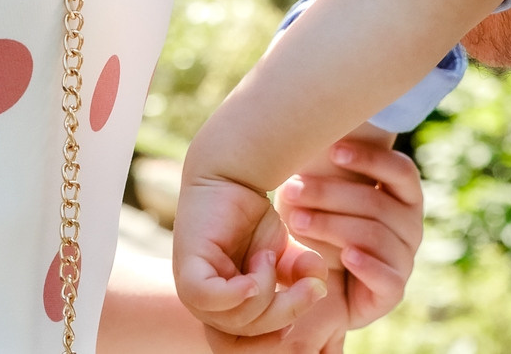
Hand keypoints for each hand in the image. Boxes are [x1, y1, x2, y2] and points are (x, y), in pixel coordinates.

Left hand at [173, 172, 328, 336]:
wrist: (231, 173)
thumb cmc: (253, 216)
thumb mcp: (283, 253)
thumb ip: (301, 277)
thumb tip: (321, 290)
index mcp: (226, 310)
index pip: (248, 345)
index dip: (280, 333)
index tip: (309, 301)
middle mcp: (206, 306)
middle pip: (249, 332)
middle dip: (288, 310)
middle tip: (312, 285)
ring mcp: (193, 289)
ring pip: (235, 318)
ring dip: (266, 290)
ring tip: (269, 256)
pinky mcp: (189, 268)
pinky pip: (209, 297)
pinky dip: (238, 292)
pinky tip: (260, 267)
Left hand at [274, 128, 423, 328]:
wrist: (320, 289)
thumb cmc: (321, 229)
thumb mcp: (324, 195)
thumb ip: (330, 165)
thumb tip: (314, 116)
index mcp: (404, 197)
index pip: (401, 171)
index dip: (372, 159)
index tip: (334, 151)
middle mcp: (411, 226)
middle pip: (377, 204)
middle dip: (331, 195)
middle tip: (290, 191)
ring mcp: (404, 260)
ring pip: (374, 236)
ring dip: (331, 226)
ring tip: (296, 221)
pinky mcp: (393, 292)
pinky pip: (387, 277)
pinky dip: (367, 265)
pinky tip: (346, 257)